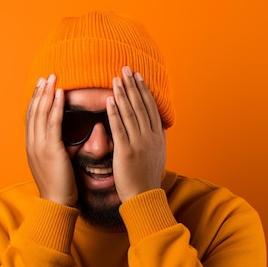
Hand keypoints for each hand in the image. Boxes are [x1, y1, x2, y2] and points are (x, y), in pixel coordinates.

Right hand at [26, 74, 77, 205]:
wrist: (57, 202)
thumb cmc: (60, 185)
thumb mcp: (58, 161)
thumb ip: (63, 146)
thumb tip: (75, 135)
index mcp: (32, 147)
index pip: (31, 118)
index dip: (35, 101)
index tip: (40, 87)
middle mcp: (32, 144)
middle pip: (33, 112)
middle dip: (39, 93)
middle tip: (44, 77)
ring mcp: (39, 146)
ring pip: (41, 114)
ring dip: (46, 94)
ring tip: (52, 79)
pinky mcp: (50, 149)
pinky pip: (52, 122)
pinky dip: (55, 106)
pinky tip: (60, 94)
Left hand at [107, 66, 165, 202]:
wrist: (144, 198)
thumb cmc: (147, 179)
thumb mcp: (157, 156)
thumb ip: (156, 140)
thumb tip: (157, 128)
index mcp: (158, 137)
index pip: (150, 108)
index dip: (144, 90)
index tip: (138, 76)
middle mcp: (150, 137)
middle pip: (141, 106)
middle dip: (132, 86)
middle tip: (125, 68)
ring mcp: (139, 144)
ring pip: (130, 113)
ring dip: (122, 94)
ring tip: (115, 79)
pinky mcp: (126, 152)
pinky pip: (119, 128)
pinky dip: (114, 113)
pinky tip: (109, 100)